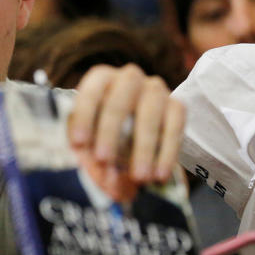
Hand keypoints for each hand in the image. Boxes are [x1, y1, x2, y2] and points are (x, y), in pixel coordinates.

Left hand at [70, 64, 183, 187]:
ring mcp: (155, 90)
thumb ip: (88, 154)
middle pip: (119, 101)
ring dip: (143, 148)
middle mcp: (129, 78)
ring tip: (138, 176)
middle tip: (104, 160)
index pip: (90, 92)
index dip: (83, 117)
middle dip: (110, 132)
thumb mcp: (88, 141)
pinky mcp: (177, 105)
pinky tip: (160, 174)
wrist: (133, 133)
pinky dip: (167, 153)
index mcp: (101, 79)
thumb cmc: (101, 134)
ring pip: (150, 114)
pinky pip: (174, 127)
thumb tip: (104, 173)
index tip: (78, 144)